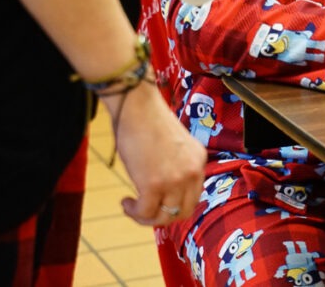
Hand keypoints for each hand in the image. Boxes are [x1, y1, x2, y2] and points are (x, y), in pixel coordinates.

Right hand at [103, 81, 206, 225]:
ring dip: (146, 217)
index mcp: (199, 160)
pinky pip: (145, 212)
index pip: (194, 196)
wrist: (137, 106)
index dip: (175, 204)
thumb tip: (162, 191)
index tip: (158, 201)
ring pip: (165, 217)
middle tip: (144, 210)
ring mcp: (175, 179)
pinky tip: (126, 202)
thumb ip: (175, 166)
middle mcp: (192, 171)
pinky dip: (134, 212)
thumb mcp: (173, 146)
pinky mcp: (154, 184)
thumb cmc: (148, 122)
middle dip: (163, 217)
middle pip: (184, 212)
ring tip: (132, 206)